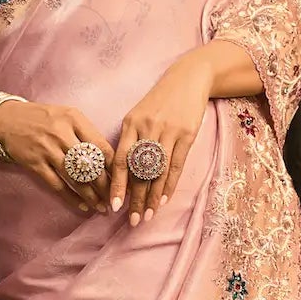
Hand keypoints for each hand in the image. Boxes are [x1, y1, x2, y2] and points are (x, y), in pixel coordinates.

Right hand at [0, 99, 114, 213]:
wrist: (5, 120)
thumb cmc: (42, 118)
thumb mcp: (66, 116)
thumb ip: (86, 133)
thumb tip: (110, 160)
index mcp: (74, 118)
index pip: (102, 146)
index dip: (115, 167)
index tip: (125, 181)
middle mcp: (61, 133)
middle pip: (90, 165)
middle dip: (106, 186)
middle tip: (116, 199)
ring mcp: (47, 149)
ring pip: (76, 178)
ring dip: (91, 196)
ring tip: (103, 207)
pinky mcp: (35, 164)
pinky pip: (57, 185)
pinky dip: (72, 198)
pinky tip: (83, 206)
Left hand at [109, 50, 216, 225]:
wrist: (188, 79)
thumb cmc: (160, 101)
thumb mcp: (139, 115)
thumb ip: (130, 140)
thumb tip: (121, 174)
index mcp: (130, 123)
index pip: (119, 160)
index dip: (116, 185)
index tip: (112, 205)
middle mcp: (146, 128)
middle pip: (138, 170)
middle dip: (135, 198)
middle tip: (132, 220)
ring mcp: (168, 131)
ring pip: (157, 171)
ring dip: (153, 197)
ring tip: (148, 215)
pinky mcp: (186, 134)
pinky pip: (176, 165)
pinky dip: (169, 185)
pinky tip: (164, 200)